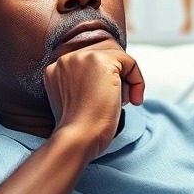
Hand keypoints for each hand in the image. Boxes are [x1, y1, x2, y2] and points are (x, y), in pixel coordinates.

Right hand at [44, 39, 143, 158]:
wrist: (78, 137)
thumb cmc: (80, 129)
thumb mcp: (76, 100)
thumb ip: (85, 83)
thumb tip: (112, 77)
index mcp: (57, 69)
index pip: (89, 62)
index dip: (104, 79)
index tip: (108, 99)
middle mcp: (67, 59)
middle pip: (104, 55)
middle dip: (116, 77)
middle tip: (119, 100)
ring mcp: (83, 57)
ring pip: (117, 57)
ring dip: (126, 79)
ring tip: (123, 101)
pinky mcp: (101, 60)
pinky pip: (129, 62)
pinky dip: (137, 80)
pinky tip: (133, 99)